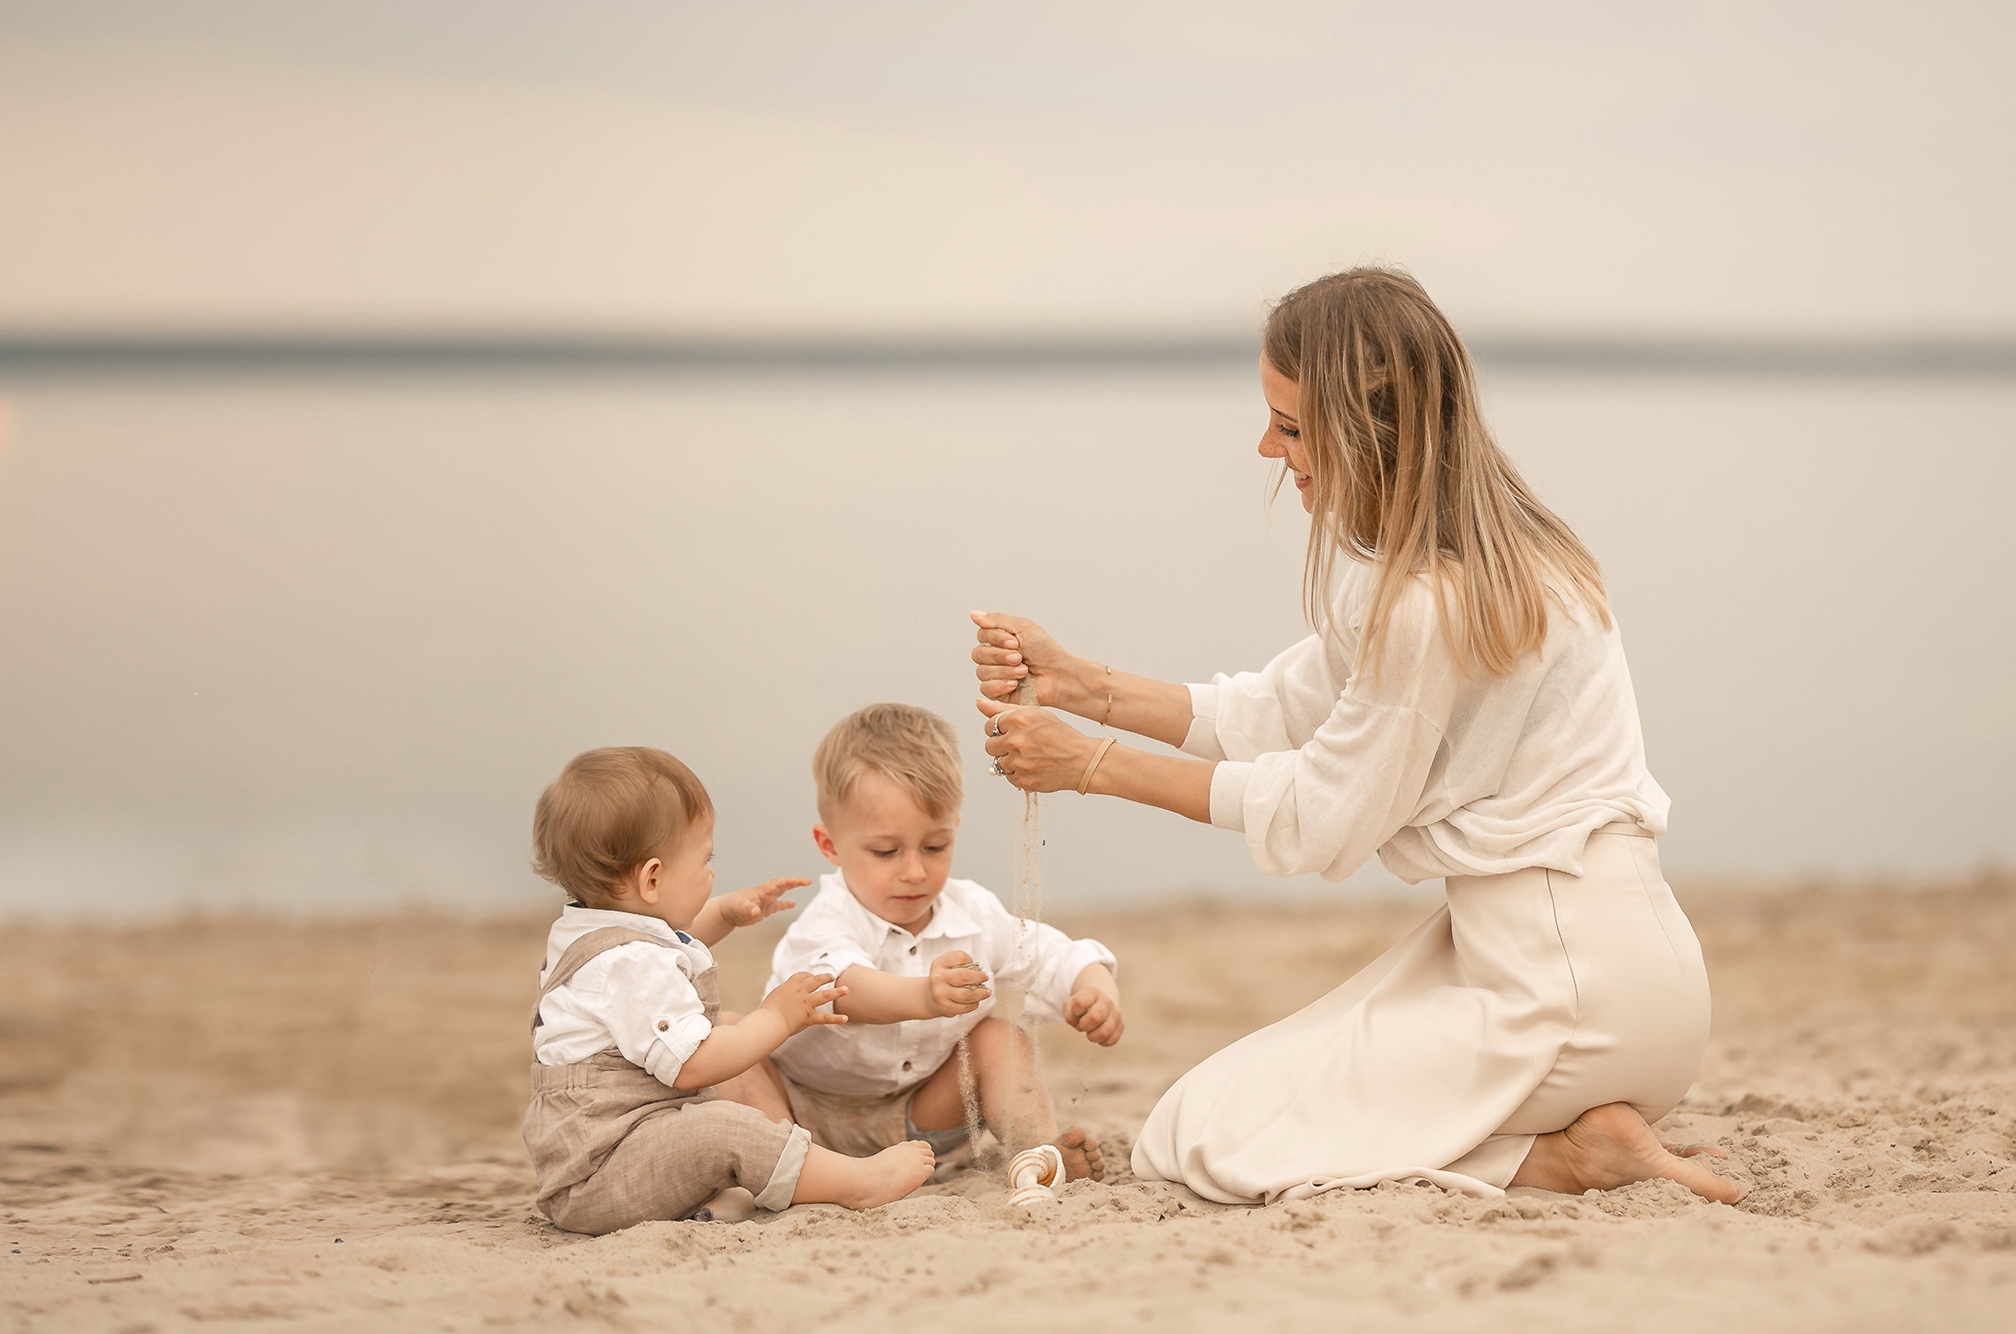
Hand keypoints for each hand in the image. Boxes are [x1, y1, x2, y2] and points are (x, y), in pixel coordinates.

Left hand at [714, 877, 808, 928]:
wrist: (726, 911)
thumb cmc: (732, 907)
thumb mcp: (740, 908)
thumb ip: (749, 909)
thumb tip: (756, 911)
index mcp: (762, 891)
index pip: (778, 884)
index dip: (789, 882)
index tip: (799, 881)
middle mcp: (766, 894)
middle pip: (783, 885)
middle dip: (795, 882)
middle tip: (807, 881)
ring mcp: (766, 900)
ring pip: (782, 892)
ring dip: (792, 888)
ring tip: (805, 884)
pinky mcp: (765, 909)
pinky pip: (778, 905)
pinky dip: (786, 904)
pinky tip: (794, 904)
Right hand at [762, 971, 849, 1035]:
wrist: (770, 1021)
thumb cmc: (768, 1011)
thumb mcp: (775, 996)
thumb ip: (783, 994)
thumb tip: (785, 995)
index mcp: (790, 985)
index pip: (802, 976)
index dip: (808, 975)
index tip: (812, 976)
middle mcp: (800, 992)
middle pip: (816, 981)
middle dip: (825, 978)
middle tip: (832, 976)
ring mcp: (806, 1004)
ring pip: (825, 995)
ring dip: (837, 992)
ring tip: (846, 990)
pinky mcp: (809, 1017)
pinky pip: (825, 1018)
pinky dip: (836, 1018)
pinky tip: (846, 1018)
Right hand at [927, 950, 991, 1016]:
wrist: (929, 997)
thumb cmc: (944, 978)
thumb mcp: (947, 965)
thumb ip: (961, 963)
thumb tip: (979, 971)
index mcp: (939, 964)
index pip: (959, 957)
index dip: (969, 959)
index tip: (972, 962)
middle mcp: (937, 978)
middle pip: (964, 976)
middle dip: (979, 977)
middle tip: (986, 977)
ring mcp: (940, 994)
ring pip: (967, 995)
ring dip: (981, 993)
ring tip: (987, 992)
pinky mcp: (945, 1007)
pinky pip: (965, 1007)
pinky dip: (974, 1004)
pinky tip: (977, 1001)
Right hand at [971, 611, 1092, 710]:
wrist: (1059, 675)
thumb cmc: (1046, 651)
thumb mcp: (1023, 627)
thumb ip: (996, 620)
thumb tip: (973, 614)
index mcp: (999, 640)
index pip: (981, 636)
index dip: (996, 639)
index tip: (1015, 642)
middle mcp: (994, 657)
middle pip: (977, 654)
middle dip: (1000, 655)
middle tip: (1019, 657)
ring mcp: (995, 675)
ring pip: (981, 672)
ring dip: (1004, 670)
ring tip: (1023, 671)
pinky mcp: (998, 693)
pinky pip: (986, 689)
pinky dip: (1001, 685)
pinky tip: (1016, 683)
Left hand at [977, 697, 1102, 793]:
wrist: (1082, 760)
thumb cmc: (1060, 735)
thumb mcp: (1035, 714)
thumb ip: (1004, 709)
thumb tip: (979, 703)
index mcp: (1018, 720)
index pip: (989, 725)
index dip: (1000, 729)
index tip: (1012, 731)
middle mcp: (1015, 741)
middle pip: (989, 745)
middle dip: (1002, 745)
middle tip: (1021, 745)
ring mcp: (1018, 763)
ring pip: (998, 762)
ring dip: (1010, 760)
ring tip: (1029, 756)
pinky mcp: (1022, 780)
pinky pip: (1009, 777)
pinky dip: (1018, 773)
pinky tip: (1033, 766)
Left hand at [1063, 973, 1123, 1045]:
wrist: (1101, 1001)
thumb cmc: (1082, 1005)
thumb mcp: (1070, 1003)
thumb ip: (1068, 1012)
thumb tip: (1077, 1023)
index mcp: (1092, 992)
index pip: (1079, 1003)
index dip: (1073, 1013)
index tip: (1075, 1014)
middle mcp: (1106, 1001)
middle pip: (1095, 1017)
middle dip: (1083, 1026)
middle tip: (1082, 1026)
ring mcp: (1115, 1013)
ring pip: (1105, 1031)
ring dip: (1093, 1037)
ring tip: (1090, 1034)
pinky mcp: (1121, 1025)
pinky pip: (1112, 1040)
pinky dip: (1102, 1042)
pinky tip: (1099, 1036)